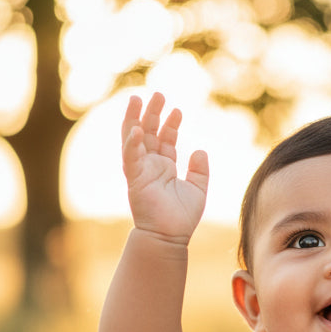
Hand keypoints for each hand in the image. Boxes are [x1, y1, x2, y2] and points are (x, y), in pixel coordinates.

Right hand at [122, 92, 208, 246]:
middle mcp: (150, 166)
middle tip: (158, 94)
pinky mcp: (134, 179)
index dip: (170, 124)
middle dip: (152, 113)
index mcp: (164, 167)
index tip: (177, 110)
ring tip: (137, 99)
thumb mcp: (198, 189)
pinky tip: (136, 129)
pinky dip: (132, 143)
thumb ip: (200, 170)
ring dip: (134, 119)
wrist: (170, 237)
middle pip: (149, 133)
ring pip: (134, 139)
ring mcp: (140, 171)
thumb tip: (200, 150)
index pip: (165, 139)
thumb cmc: (182, 217)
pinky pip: (130, 158)